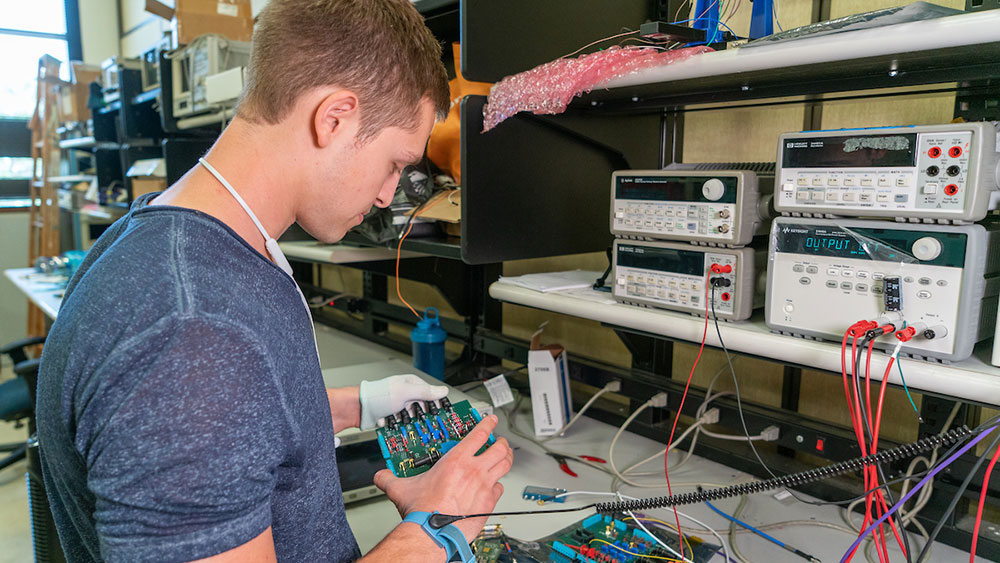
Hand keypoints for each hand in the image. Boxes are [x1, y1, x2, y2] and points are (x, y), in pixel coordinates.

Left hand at [358, 374, 447, 429]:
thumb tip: (443, 390)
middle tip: (423, 422)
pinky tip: (398, 427)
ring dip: (410, 423)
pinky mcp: (392, 416)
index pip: (431, 393)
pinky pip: (402, 424)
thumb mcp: (406, 392)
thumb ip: (426, 392)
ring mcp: (399, 405)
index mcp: (412, 384)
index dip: (437, 404)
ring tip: (406, 423)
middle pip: (422, 407)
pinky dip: (401, 427)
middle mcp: (406, 394)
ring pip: (412, 418)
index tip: (443, 414)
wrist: (358, 408)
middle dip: (422, 416)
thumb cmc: (378, 395)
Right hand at [373, 415, 513, 541]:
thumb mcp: (402, 489)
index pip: (480, 433)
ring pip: (505, 466)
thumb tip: (381, 476)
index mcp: (456, 460)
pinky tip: (494, 486)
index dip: (488, 423)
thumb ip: (389, 479)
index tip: (491, 420)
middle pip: (499, 448)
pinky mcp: (488, 503)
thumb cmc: (423, 511)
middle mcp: (474, 471)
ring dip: (506, 459)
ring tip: (504, 457)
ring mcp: (484, 486)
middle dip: (501, 442)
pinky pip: (500, 489)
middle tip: (499, 441)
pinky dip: (498, 485)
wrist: (433, 533)